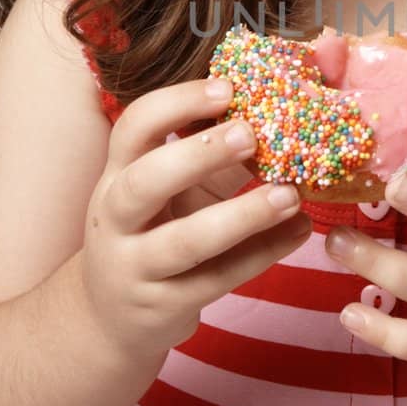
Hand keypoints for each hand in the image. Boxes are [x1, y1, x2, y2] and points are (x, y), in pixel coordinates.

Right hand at [82, 77, 312, 362]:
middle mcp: (116, 217)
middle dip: (199, 155)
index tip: (226, 88)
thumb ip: (210, 157)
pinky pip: (216, 279)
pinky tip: (298, 232)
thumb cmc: (152, 232)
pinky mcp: (163, 305)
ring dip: (242, 216)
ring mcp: (135, 265)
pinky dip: (261, 254)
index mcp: (117, 173)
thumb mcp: (168, 190)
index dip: (177, 103)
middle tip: (251, 134)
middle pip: (146, 181)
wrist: (108, 317)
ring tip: (291, 196)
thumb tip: (273, 111)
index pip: (134, 127)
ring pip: (185, 241)